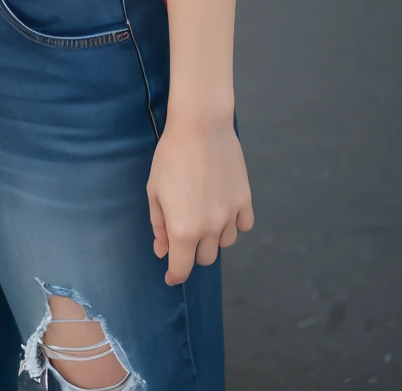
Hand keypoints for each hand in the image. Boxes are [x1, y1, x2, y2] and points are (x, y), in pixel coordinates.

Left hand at [147, 115, 253, 284]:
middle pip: (205, 258)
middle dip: (192, 251)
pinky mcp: (245, 200)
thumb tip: (163, 250)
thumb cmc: (170, 157)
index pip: (181, 269)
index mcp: (183, 231)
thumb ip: (159, 225)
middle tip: (185, 230)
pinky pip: (243, 225)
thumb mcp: (155, 191)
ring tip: (204, 213)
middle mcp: (210, 229)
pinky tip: (224, 208)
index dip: (174, 275)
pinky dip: (234, 223)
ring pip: (225, 243)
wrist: (200, 126)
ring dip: (214, 237)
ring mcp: (230, 215)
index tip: (170, 275)